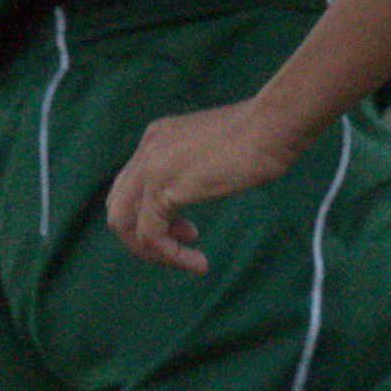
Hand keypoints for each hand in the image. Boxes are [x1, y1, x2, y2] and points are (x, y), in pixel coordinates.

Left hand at [104, 97, 311, 273]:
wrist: (272, 126)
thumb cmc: (262, 138)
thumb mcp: (215, 152)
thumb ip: (195, 168)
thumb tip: (199, 187)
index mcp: (156, 139)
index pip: (130, 187)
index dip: (151, 217)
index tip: (187, 231)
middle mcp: (146, 150)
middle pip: (118, 206)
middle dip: (142, 238)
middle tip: (179, 249)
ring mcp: (151, 166)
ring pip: (123, 223)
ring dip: (151, 252)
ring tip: (187, 262)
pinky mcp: (163, 187)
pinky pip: (150, 235)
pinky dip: (170, 256)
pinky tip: (199, 263)